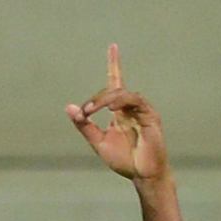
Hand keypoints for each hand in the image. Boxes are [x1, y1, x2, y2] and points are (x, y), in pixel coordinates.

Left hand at [66, 46, 167, 184]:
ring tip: (92, 111)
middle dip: (96, 98)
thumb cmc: (124, 159)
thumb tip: (69, 108)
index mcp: (119, 111)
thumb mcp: (98, 143)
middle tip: (84, 112)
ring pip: (123, 94)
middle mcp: (130, 107)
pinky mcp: (150, 116)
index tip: (112, 46)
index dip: (114, 64)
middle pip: (113, 89)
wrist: (142, 175)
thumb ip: (85, 126)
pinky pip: (136, 102)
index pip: (116, 82)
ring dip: (106, 100)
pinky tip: (112, 109)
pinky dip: (123, 102)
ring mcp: (141, 110)